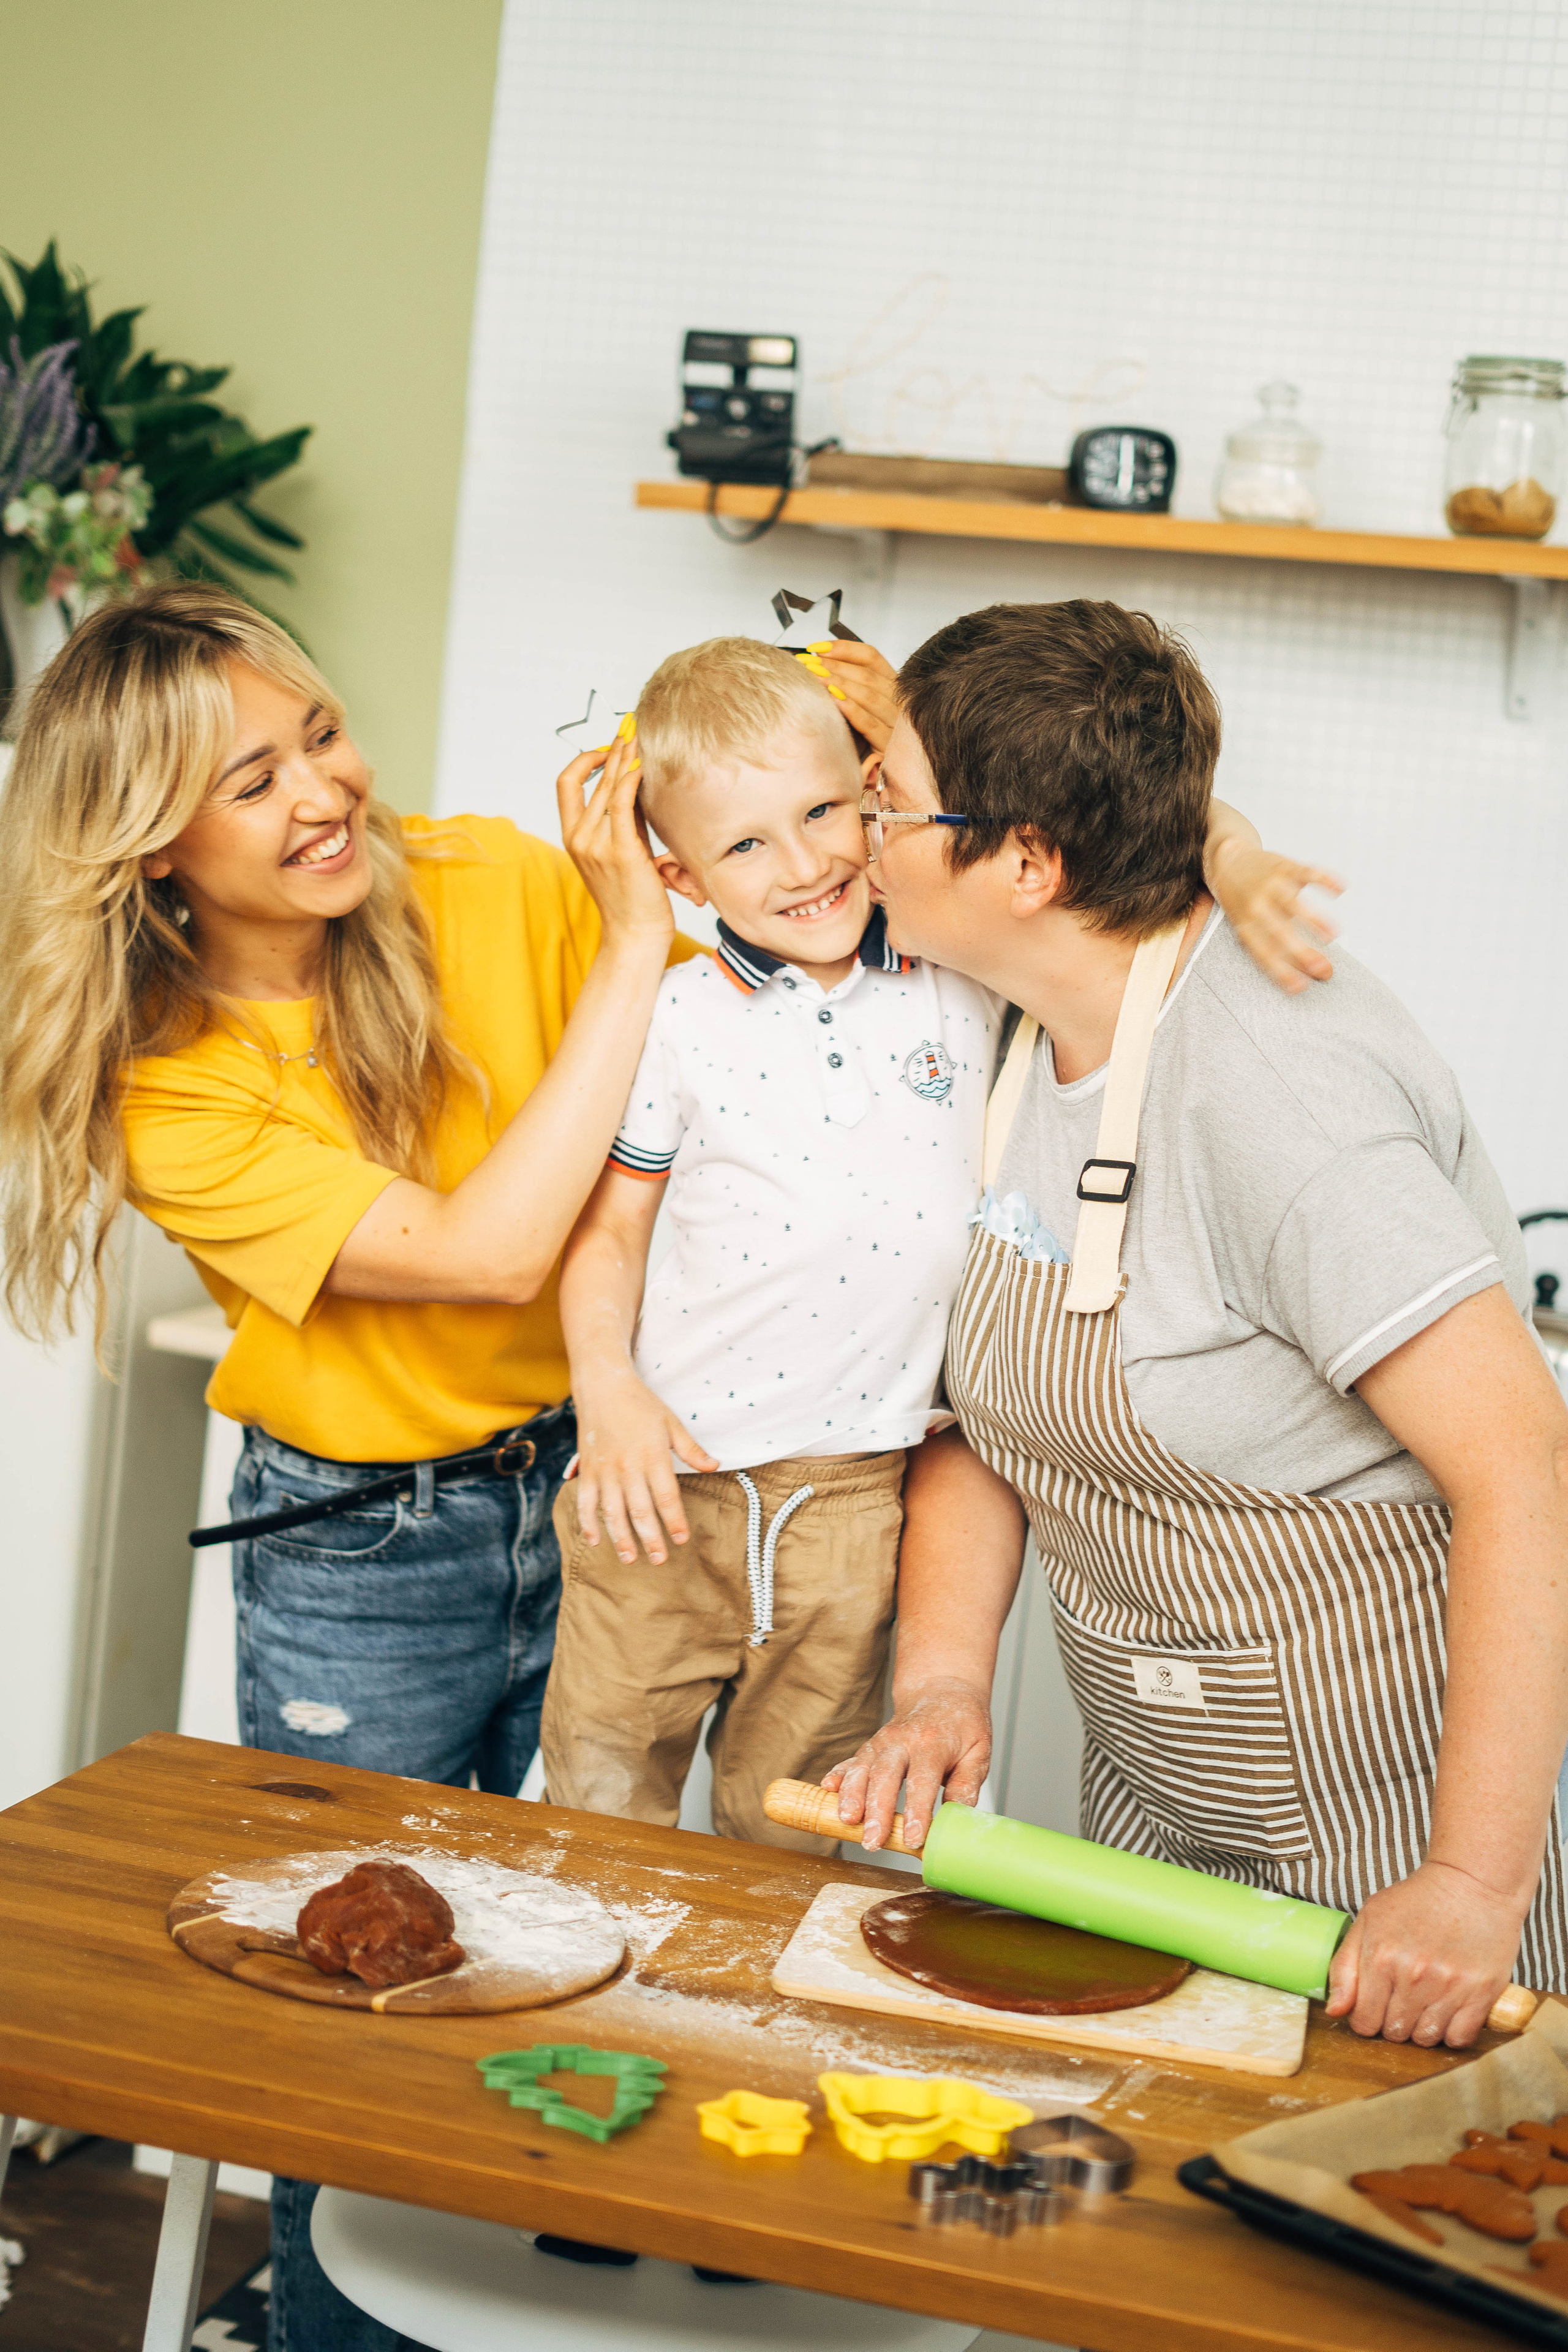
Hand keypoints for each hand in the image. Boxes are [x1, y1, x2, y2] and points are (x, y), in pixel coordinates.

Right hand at [556, 729, 671, 947]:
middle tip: (632, 727)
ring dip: (625, 758)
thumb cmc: (634, 897)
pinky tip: (643, 765)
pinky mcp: (620, 851)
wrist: (635, 935)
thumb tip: (636, 784)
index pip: (567, 784)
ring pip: (607, 787)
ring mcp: (596, 845)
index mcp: (573, 837)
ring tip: (641, 738)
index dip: (585, 759)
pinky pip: (622, 802)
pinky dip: (631, 778)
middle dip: (614, 750)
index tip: (609, 747)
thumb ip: (624, 820)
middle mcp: (579, 837)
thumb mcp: (623, 850)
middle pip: (593, 779)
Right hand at [572, 1365, 716, 1563]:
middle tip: (659, 1560)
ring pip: (612, 1512)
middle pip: (640, 1510)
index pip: (666, 1496)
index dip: (674, 1521)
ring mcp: (605, 1470)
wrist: (603, 1386)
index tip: (681, 1540)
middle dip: (650, 1538)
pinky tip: (596, 1540)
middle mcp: (628, 1466)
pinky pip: (586, 1502)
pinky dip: (588, 1523)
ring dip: (621, 1538)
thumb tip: (716, 1466)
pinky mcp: (587, 1470)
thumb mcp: (672, 1423)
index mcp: (653, 1456)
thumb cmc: (641, 1404)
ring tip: (630, 1559)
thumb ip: (692, 1449)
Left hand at [807, 640, 900, 750]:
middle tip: (808, 663)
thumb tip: (816, 664)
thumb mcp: (856, 708)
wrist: (876, 778)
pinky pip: (869, 723)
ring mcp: (897, 724)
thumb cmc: (862, 742)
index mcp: (893, 687)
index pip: (871, 657)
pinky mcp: (889, 746)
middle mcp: (899, 702)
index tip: (817, 648)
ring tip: (814, 678)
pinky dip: (850, 709)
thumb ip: (845, 686)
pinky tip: (832, 700)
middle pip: (867, 674)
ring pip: (868, 695)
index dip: (843, 649)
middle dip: (833, 666)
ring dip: (838, 683)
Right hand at [822, 1679, 991, 1851]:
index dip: (917, 1810)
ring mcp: (882, 1743)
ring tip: (847, 1821)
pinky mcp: (870, 1748)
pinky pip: (851, 1762)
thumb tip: (957, 1819)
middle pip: (885, 1775)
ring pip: (862, 1768)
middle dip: (877, 1810)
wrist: (941, 1692)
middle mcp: (902, 1740)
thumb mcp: (978, 1752)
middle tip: (873, 1841)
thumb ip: (967, 1785)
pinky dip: (838, 1775)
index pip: (923, 1779)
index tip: (914, 1839)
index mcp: (933, 1743)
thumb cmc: (962, 1726)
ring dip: (852, 1795)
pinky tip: (828, 1789)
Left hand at [1207, 835, 1341, 993]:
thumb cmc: (1242, 902)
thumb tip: (1301, 970)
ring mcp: (1271, 885)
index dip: (1281, 971)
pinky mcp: (1284, 866)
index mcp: (1246, 925)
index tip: (1301, 987)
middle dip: (1303, 954)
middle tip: (1326, 970)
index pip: (1264, 953)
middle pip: (1279, 933)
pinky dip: (1325, 880)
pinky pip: (1307, 873)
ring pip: (1293, 904)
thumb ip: (1269, 944)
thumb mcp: (1245, 925)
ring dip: (1315, 920)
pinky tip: (1341, 890)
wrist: (1228, 861)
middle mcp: (1257, 906)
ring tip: (1334, 936)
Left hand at [1326, 1860, 1526, 2046]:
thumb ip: (1344, 1966)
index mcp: (1381, 1957)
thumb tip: (1334, 2011)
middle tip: (1401, 2000)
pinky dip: (1451, 2032)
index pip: (1363, 2021)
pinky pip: (1459, 2039)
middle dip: (1392, 2022)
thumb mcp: (1369, 1919)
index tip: (1375, 2007)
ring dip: (1421, 2028)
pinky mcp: (1481, 1993)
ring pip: (1425, 2039)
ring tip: (1425, 2002)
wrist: (1472, 1882)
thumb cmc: (1418, 1900)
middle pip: (1394, 2033)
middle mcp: (1414, 1975)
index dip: (1365, 2018)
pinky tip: (1448, 2010)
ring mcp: (1449, 1986)